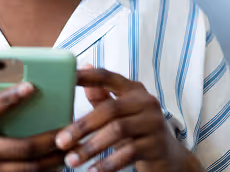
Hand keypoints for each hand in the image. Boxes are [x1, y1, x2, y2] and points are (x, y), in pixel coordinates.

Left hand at [55, 67, 203, 171]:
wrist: (169, 156)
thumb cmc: (137, 130)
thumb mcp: (120, 112)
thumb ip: (101, 95)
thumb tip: (84, 68)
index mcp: (133, 89)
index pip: (108, 77)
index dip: (87, 76)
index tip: (67, 78)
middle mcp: (146, 101)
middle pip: (109, 109)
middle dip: (82, 126)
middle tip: (60, 141)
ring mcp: (153, 123)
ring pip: (117, 131)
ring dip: (91, 147)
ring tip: (72, 160)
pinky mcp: (156, 145)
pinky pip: (128, 153)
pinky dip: (108, 164)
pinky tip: (93, 171)